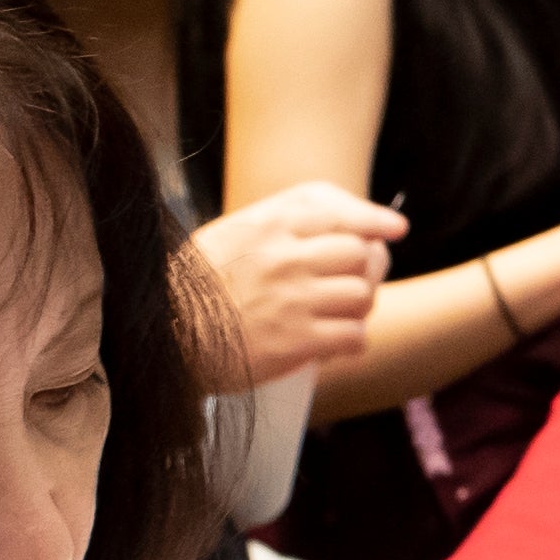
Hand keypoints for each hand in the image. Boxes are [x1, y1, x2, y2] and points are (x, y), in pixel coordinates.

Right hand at [177, 181, 400, 386]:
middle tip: (356, 284)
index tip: (395, 228)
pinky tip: (339, 345)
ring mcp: (293, 300)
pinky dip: (353, 341)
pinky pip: (353, 335)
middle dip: (366, 269)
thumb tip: (331, 217)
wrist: (165, 337)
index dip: (373, 220)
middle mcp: (285, 258)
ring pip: (362, 294)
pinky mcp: (297, 341)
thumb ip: (275, 224)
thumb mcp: (227, 236)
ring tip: (341, 316)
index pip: (337, 214)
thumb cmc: (193, 288)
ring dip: (359, 307)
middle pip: (359, 253)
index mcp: (266, 226)